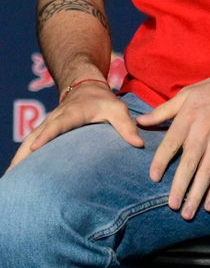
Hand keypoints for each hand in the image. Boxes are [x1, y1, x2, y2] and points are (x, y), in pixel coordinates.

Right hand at [7, 80, 142, 170]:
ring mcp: (46, 126)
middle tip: (12, 174)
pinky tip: (15, 175)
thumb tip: (138, 144)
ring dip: (18, 159)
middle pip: (35, 137)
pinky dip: (21, 158)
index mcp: (70, 114)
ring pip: (28, 143)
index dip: (46, 136)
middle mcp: (53, 120)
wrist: (85, 87)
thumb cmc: (103, 101)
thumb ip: (127, 126)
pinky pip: (29, 145)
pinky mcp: (43, 132)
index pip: (57, 125)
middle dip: (23, 154)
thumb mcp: (118, 109)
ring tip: (8, 179)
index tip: (35, 148)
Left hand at [135, 68, 209, 219]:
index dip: (160, 163)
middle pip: (188, 166)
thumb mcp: (187, 93)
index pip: (170, 146)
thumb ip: (163, 110)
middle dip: (180, 188)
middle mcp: (202, 136)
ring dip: (197, 195)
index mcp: (187, 121)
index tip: (154, 178)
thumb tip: (140, 121)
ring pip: (206, 174)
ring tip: (188, 213)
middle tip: (172, 206)